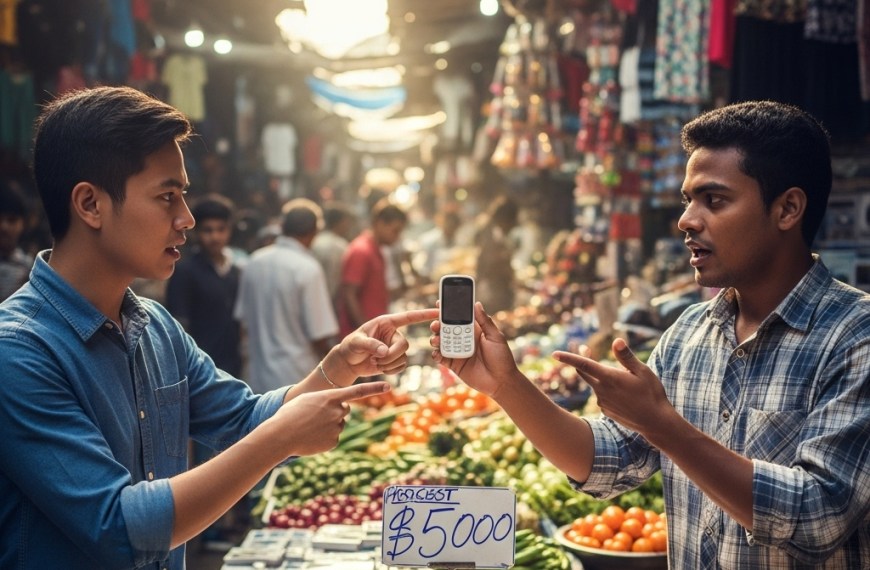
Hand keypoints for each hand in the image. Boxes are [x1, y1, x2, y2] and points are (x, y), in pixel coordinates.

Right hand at [271, 381, 391, 456]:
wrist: (281, 435)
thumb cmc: (290, 414)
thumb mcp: (307, 399)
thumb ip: (326, 400)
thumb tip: (340, 408)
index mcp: (331, 397)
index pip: (358, 391)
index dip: (374, 388)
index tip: (389, 386)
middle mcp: (338, 411)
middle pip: (344, 410)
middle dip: (335, 412)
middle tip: (316, 416)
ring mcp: (337, 427)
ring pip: (338, 424)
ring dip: (328, 425)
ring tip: (310, 428)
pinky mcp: (334, 441)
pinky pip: (333, 438)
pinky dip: (324, 438)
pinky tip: (311, 438)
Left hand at [331, 308, 439, 380]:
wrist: (348, 363)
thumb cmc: (350, 347)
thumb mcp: (356, 342)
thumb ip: (370, 345)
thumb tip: (384, 351)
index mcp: (386, 323)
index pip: (408, 317)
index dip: (423, 315)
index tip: (437, 312)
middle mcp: (393, 334)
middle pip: (404, 344)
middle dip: (391, 355)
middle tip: (375, 359)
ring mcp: (395, 347)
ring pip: (403, 357)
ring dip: (388, 363)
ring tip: (374, 361)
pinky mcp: (395, 360)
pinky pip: (401, 366)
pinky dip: (391, 370)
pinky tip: (380, 368)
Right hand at [430, 302, 518, 397]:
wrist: (501, 381)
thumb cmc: (502, 358)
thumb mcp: (495, 337)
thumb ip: (485, 321)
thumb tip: (477, 304)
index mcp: (473, 331)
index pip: (458, 318)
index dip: (448, 311)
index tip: (439, 304)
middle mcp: (463, 340)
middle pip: (446, 329)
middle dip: (438, 325)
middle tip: (435, 325)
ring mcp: (457, 352)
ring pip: (441, 342)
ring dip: (435, 339)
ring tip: (436, 340)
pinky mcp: (454, 365)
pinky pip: (441, 358)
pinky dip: (436, 354)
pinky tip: (437, 353)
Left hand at [553, 338, 670, 433]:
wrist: (655, 422)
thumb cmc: (652, 394)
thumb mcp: (643, 371)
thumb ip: (626, 357)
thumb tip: (616, 340)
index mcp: (610, 378)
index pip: (584, 365)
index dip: (568, 358)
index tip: (554, 354)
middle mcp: (602, 391)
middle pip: (584, 373)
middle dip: (582, 360)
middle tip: (585, 348)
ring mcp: (602, 402)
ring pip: (596, 384)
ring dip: (603, 377)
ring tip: (627, 381)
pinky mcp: (605, 411)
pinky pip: (602, 396)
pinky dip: (608, 390)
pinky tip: (625, 395)